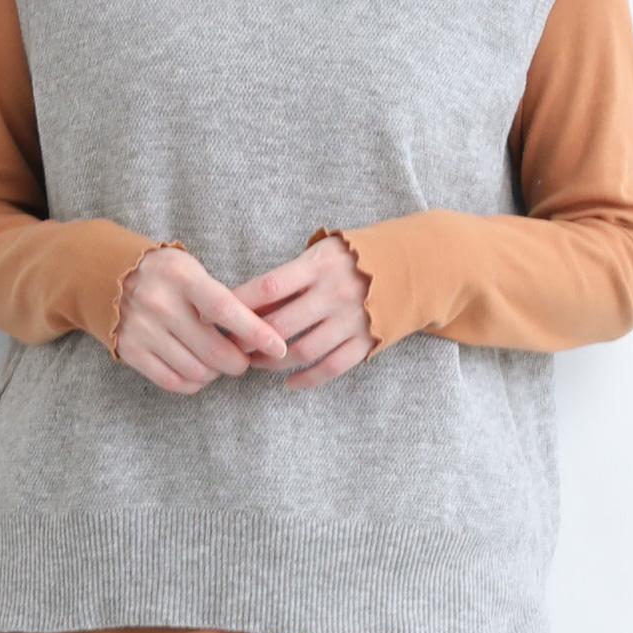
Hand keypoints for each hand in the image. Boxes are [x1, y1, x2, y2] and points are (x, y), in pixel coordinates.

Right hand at [115, 245, 287, 392]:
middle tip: (244, 360)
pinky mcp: (130, 351)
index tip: (278, 346)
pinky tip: (200, 373)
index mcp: (182, 277)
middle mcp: (160, 303)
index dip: (256, 332)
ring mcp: (142, 330)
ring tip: (219, 364)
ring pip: (196, 370)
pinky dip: (194, 383)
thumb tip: (257, 333)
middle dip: (239, 362)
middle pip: (215, 350)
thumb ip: (218, 296)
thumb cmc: (163, 272)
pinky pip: (172, 381)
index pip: (226, 310)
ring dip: (216, 373)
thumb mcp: (190, 268)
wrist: (103, 274)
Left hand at [230, 233, 376, 389]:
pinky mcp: (367, 341)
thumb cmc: (358, 255)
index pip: (268, 288)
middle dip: (250, 341)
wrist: (417, 264)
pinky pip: (331, 367)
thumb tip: (247, 300)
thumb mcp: (325, 249)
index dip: (238, 305)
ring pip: (302, 351)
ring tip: (257, 363)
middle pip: (280, 326)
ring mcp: (352, 320)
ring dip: (273, 362)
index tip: (215, 315)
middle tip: (231, 347)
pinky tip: (290, 382)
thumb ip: (293, 273)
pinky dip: (307, 379)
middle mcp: (334, 293)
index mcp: (319, 265)